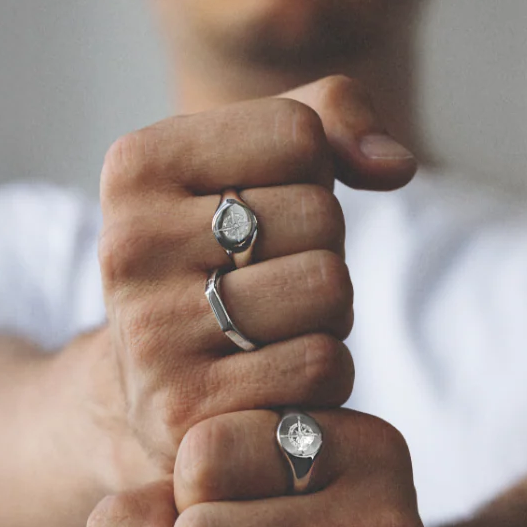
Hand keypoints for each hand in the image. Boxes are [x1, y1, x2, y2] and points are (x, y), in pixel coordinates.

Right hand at [98, 75, 416, 468]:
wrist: (145, 390)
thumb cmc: (213, 265)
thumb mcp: (247, 171)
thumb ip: (327, 118)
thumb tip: (396, 165)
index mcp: (136, 167)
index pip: (298, 133)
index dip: (314, 176)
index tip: (267, 213)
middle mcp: (130, 246)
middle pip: (320, 216)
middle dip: (322, 252)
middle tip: (272, 284)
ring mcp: (152, 332)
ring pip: (328, 289)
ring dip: (330, 316)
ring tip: (275, 329)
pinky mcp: (187, 407)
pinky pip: (321, 365)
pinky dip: (325, 376)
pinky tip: (277, 379)